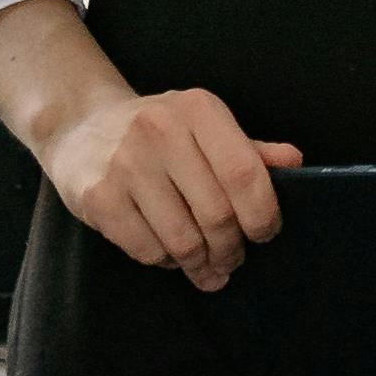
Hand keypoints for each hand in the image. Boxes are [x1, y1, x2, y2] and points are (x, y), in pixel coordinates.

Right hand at [35, 83, 302, 290]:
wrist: (80, 127)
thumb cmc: (157, 132)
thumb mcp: (205, 127)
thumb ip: (249, 149)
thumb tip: (294, 163)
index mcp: (198, 109)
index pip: (244, 173)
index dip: (262, 214)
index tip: (265, 233)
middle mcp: (160, 130)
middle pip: (216, 213)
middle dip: (231, 249)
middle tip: (233, 260)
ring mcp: (125, 164)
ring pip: (183, 240)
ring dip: (201, 263)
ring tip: (206, 266)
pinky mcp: (98, 197)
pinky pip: (147, 250)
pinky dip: (165, 262)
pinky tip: (168, 254)